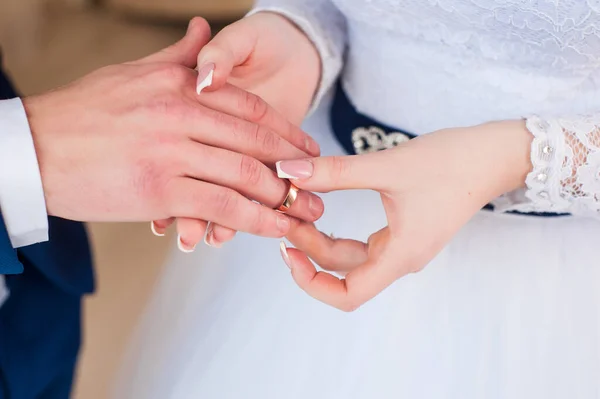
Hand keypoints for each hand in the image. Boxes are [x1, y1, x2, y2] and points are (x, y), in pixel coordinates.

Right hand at [24, 18, 322, 239]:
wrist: (34, 149)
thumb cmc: (82, 112)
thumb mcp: (132, 72)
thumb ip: (177, 56)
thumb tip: (205, 29)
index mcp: (177, 86)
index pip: (248, 109)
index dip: (284, 131)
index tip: (306, 149)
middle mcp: (179, 114)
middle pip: (255, 143)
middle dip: (294, 167)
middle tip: (321, 185)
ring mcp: (171, 153)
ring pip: (245, 176)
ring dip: (284, 197)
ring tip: (308, 212)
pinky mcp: (160, 190)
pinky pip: (221, 207)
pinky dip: (255, 219)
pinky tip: (276, 228)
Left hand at [278, 122, 532, 310]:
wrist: (494, 154)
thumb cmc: (451, 162)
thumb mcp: (387, 166)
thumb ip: (335, 172)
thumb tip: (287, 171)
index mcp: (401, 255)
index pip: (348, 295)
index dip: (311, 283)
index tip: (288, 251)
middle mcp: (401, 258)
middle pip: (343, 272)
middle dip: (308, 247)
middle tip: (285, 214)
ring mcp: (403, 246)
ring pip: (350, 257)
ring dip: (321, 238)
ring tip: (297, 208)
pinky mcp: (404, 231)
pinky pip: (362, 243)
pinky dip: (338, 229)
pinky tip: (321, 210)